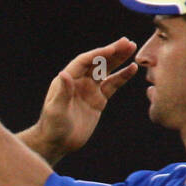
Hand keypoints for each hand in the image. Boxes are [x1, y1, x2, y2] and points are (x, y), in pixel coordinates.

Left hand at [31, 39, 137, 157]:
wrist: (57, 143)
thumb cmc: (52, 127)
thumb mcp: (56, 110)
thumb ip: (62, 93)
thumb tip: (64, 74)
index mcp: (67, 79)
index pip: (84, 61)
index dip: (98, 54)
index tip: (113, 49)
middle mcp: (79, 81)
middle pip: (97, 62)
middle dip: (112, 52)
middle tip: (128, 42)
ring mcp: (90, 89)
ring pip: (106, 70)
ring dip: (119, 59)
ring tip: (132, 48)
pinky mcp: (98, 100)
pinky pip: (112, 85)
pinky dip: (122, 77)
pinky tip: (132, 68)